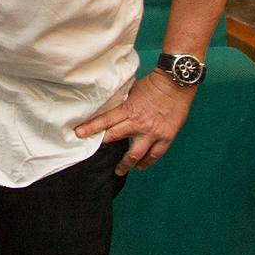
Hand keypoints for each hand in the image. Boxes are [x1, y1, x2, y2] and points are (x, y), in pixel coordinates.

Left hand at [75, 71, 196, 174]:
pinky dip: (147, 162)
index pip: (105, 121)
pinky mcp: (166, 137)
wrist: (176, 84)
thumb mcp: (131, 91)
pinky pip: (155, 154)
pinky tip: (141, 166)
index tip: (79, 134)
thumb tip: (111, 108)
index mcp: (128, 110)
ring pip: (136, 154)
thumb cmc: (153, 85)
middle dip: (103, 145)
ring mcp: (153, 133)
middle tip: (94, 153)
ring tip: (120, 170)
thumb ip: (122, 103)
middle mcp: (139, 124)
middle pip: (116, 138)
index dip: (91, 128)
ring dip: (126, 164)